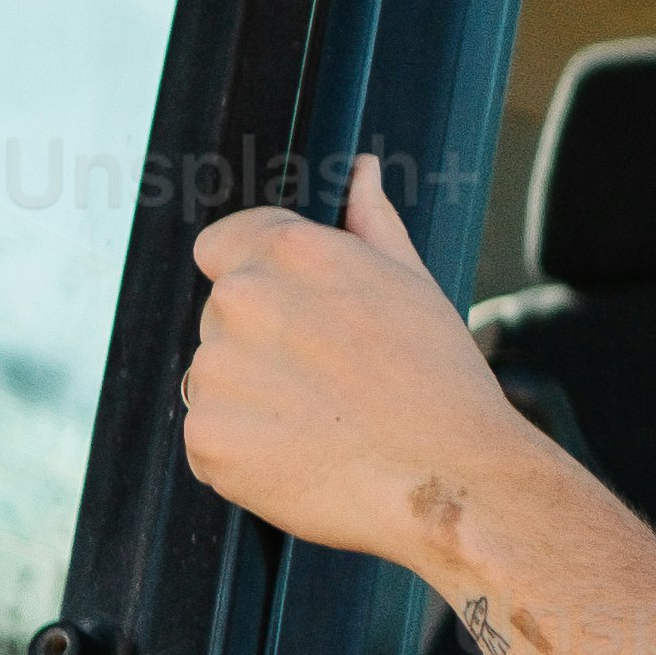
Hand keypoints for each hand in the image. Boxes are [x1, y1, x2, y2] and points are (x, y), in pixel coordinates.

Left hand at [185, 156, 527, 567]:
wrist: (448, 480)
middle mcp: (241, 301)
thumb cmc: (441, 384)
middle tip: (331, 382)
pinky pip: (209, 439)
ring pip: (216, 378)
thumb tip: (362, 174)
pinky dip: (244, 454)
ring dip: (252, 400)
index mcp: (289, 253)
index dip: (256, 277)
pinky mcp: (206, 439)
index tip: (294, 317)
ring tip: (323, 425)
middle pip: (223, 315)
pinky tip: (303, 459)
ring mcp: (217, 372)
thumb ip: (370, 223)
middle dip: (263, 344)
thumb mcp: (413, 285)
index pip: (221, 244)